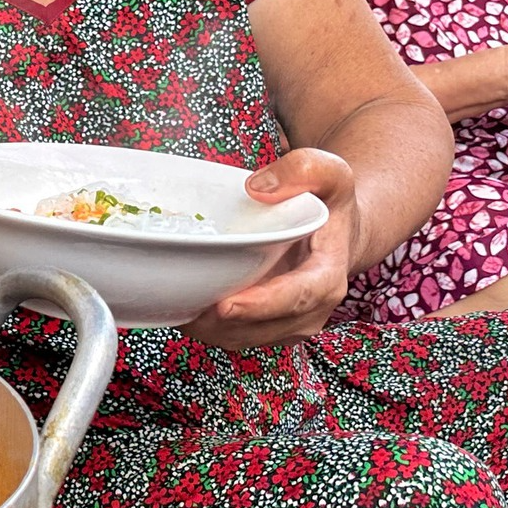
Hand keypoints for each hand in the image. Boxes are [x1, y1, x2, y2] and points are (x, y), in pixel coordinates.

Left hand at [183, 149, 356, 352]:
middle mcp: (311, 308)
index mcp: (328, 276)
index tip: (225, 305)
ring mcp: (288, 323)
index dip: (260, 306)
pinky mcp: (268, 327)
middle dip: (220, 322)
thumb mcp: (329, 173)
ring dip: (207, 328)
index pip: (297, 298)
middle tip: (180, 303)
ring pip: (241, 338)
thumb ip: (303, 170)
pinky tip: (182, 305)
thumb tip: (257, 189)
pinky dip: (205, 327)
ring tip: (174, 302)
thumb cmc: (329, 203)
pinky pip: (232, 336)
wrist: (333, 230)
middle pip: (260, 326)